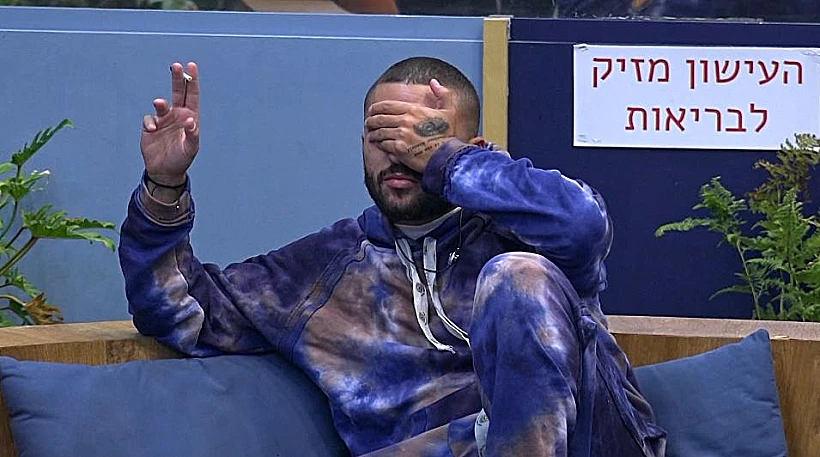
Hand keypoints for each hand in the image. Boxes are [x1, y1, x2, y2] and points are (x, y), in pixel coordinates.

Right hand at [141, 62, 199, 186]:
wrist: (165, 171)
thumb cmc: (182, 158)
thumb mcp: (191, 148)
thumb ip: (192, 135)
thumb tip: (191, 121)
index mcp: (190, 117)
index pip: (192, 95)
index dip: (192, 81)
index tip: (192, 66)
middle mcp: (177, 115)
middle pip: (178, 92)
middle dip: (177, 79)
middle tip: (176, 66)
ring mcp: (163, 120)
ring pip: (161, 105)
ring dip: (160, 103)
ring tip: (160, 103)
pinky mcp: (150, 127)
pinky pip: (149, 120)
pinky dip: (150, 122)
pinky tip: (153, 130)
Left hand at [364, 79, 455, 172]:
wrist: (447, 156)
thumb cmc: (448, 136)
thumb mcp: (449, 111)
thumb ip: (442, 94)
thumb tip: (434, 82)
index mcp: (414, 110)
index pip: (387, 106)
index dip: (375, 108)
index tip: (372, 111)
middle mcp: (405, 121)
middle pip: (380, 118)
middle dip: (371, 121)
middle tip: (368, 123)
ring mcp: (401, 135)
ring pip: (379, 132)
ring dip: (373, 134)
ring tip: (371, 136)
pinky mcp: (399, 149)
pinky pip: (383, 145)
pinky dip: (380, 145)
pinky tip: (380, 146)